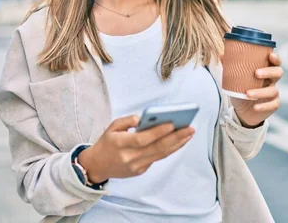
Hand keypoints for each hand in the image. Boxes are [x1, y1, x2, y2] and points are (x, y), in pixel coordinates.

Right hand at [78, 115, 193, 182]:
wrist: (97, 166)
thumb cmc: (107, 142)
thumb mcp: (112, 126)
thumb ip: (128, 120)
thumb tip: (144, 117)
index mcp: (120, 144)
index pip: (142, 139)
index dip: (158, 132)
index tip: (172, 124)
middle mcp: (129, 157)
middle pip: (156, 148)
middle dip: (176, 138)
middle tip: (190, 128)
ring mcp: (136, 166)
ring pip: (161, 155)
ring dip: (177, 144)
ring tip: (189, 133)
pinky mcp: (140, 171)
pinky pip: (158, 158)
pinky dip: (170, 149)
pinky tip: (179, 141)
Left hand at [231, 52, 282, 127]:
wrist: (243, 110)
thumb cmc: (241, 89)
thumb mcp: (235, 78)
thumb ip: (230, 66)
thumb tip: (221, 55)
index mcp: (265, 70)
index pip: (275, 62)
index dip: (275, 58)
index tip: (270, 55)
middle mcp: (271, 80)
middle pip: (278, 73)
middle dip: (269, 72)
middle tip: (256, 73)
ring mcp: (273, 93)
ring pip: (273, 90)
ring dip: (260, 92)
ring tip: (248, 94)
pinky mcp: (273, 105)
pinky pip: (273, 105)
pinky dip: (264, 106)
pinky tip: (255, 107)